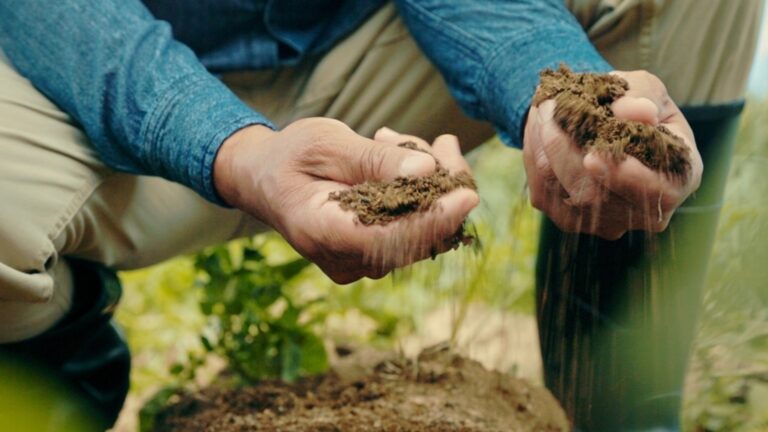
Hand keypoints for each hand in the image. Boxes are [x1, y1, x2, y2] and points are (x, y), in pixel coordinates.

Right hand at [214, 118, 478, 282]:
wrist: (264, 177)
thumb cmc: (290, 155)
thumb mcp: (325, 143)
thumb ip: (373, 160)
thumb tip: (426, 171)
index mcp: (322, 233)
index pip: (389, 239)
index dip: (433, 219)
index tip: (468, 194)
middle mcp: (343, 260)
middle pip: (415, 238)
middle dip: (442, 189)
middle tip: (444, 142)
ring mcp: (358, 262)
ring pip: (420, 233)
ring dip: (430, 185)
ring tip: (402, 141)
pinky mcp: (372, 254)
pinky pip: (412, 230)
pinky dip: (420, 194)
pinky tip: (403, 158)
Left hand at [522, 70, 702, 239]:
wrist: (602, 121)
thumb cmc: (634, 103)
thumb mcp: (646, 87)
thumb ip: (642, 96)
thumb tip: (637, 112)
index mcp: (679, 178)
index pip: (660, 193)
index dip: (627, 178)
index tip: (593, 157)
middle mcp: (644, 212)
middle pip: (597, 195)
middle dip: (566, 148)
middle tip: (549, 108)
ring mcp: (605, 222)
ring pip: (564, 192)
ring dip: (545, 147)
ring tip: (544, 109)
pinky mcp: (569, 220)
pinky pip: (544, 192)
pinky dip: (536, 155)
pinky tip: (539, 129)